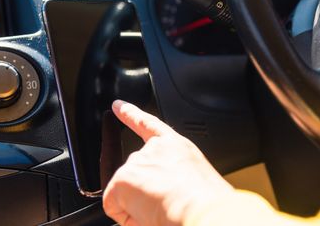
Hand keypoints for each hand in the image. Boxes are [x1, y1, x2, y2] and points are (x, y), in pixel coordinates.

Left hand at [103, 100, 234, 225]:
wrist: (200, 208)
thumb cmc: (205, 200)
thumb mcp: (197, 178)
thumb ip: (176, 175)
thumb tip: (164, 193)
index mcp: (175, 146)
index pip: (148, 125)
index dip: (130, 114)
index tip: (116, 106)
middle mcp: (153, 149)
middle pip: (136, 174)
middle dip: (144, 193)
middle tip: (167, 205)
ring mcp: (136, 162)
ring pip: (127, 194)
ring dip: (140, 207)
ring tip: (163, 211)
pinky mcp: (122, 179)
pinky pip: (114, 207)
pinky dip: (128, 218)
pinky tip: (147, 215)